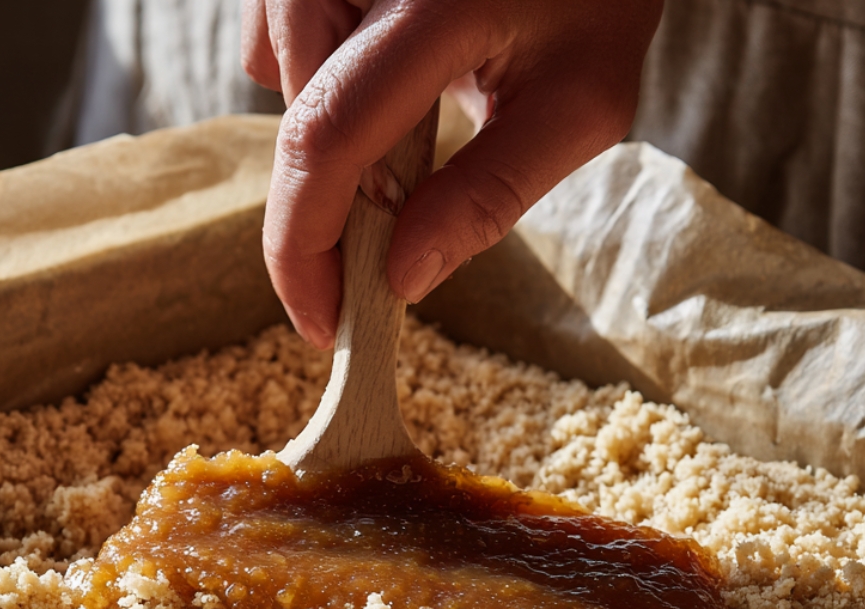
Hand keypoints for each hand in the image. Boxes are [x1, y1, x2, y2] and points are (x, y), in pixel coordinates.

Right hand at [242, 0, 662, 346]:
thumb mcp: (577, 105)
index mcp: (430, 5)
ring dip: (328, 126)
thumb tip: (401, 278)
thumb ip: (491, 194)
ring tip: (408, 101)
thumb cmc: (591, 0)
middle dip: (332, 192)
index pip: (326, 138)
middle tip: (401, 198)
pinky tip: (377, 61)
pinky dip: (317, 73)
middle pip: (297, 121)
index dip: (304, 247)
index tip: (321, 320)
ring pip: (277, 80)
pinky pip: (273, 40)